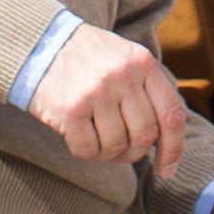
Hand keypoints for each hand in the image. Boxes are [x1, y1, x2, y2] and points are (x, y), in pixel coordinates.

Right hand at [28, 26, 191, 174]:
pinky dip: (84, 151)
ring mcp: (97, 91)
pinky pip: (88, 150)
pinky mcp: (70, 109)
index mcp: (143, 63)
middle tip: (119, 150)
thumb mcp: (126, 60)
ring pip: (116, 146)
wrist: (40, 43)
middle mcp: (123, 75)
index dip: (173, 149)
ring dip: (106, 152)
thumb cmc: (89, 60)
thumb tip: (166, 144)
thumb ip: (148, 93)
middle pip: (145, 135)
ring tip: (95, 136)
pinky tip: (77, 136)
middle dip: (134, 152)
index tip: (167, 170)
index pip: (171, 114)